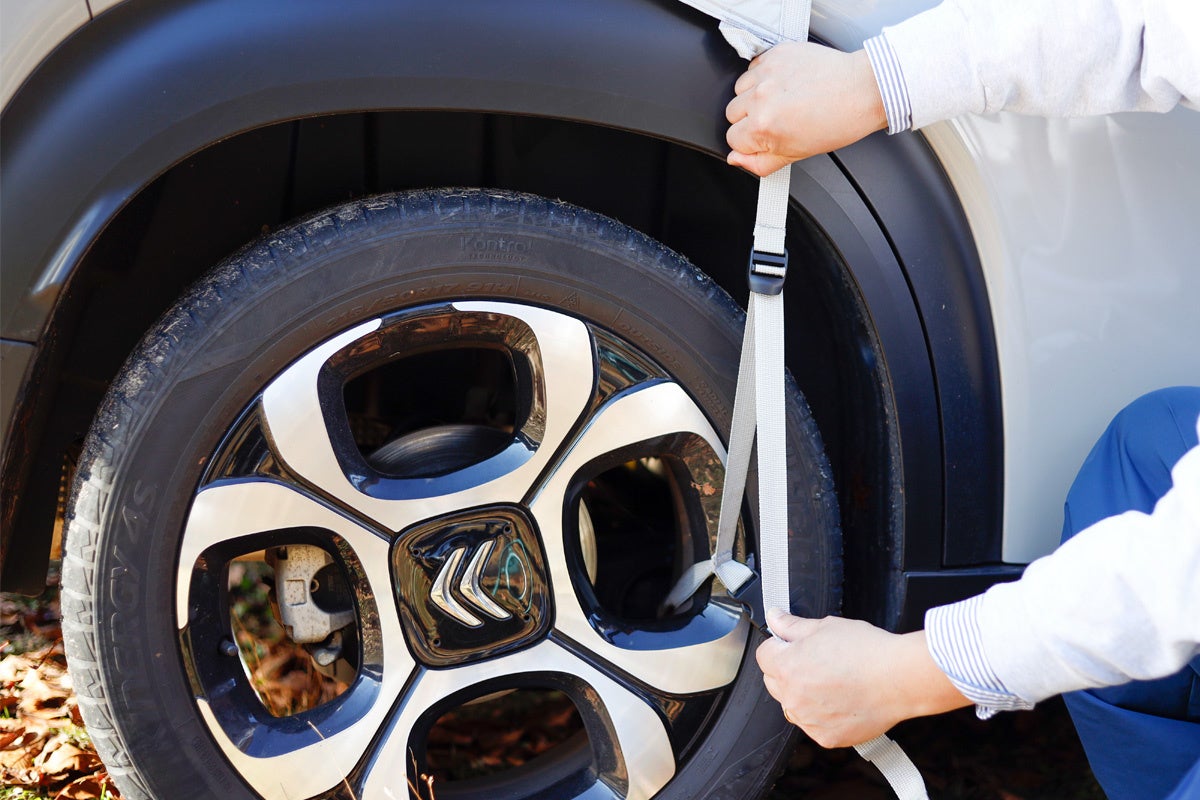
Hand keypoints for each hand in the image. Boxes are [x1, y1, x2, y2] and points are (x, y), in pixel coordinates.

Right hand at [725, 42, 887, 175]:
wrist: (863, 89)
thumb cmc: (838, 121)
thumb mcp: (796, 154)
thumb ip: (760, 163)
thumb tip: (737, 160)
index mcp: (763, 126)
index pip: (733, 140)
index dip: (750, 143)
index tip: (766, 138)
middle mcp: (760, 97)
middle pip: (732, 114)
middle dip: (749, 119)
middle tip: (777, 119)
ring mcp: (767, 72)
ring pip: (739, 90)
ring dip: (753, 96)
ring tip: (781, 100)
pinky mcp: (776, 54)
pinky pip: (754, 67)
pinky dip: (763, 76)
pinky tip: (784, 84)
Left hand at [756, 610, 970, 747]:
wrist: (899, 679)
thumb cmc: (867, 651)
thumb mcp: (825, 626)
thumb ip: (792, 625)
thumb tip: (774, 617)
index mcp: (787, 666)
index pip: (764, 655)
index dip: (779, 645)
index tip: (793, 644)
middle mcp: (793, 697)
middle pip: (774, 681)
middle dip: (787, 669)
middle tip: (816, 660)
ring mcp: (809, 720)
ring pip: (792, 706)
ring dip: (802, 695)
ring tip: (832, 681)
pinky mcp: (826, 737)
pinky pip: (813, 725)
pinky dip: (821, 715)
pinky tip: (841, 700)